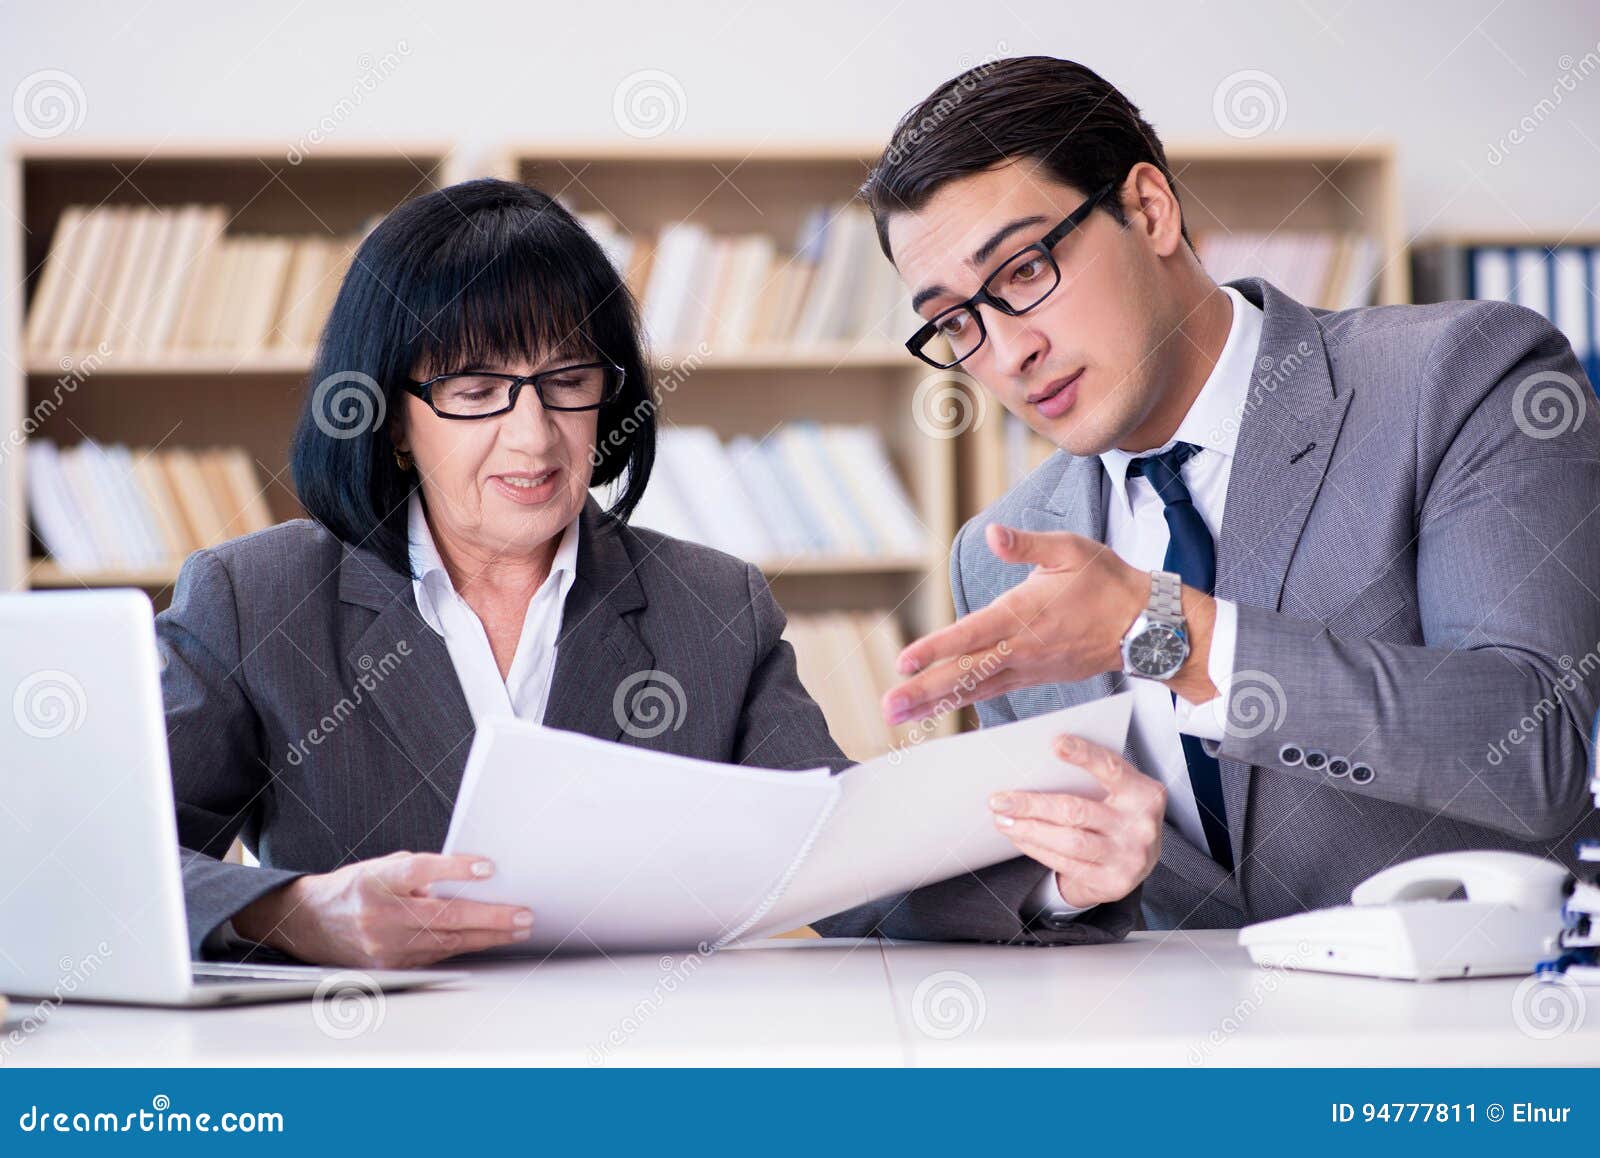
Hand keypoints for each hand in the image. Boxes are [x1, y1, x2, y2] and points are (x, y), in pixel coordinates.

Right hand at [232, 851, 533, 968]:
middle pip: (442, 916)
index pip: (419, 870)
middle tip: (523, 915)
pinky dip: (466, 948)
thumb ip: (422, 871)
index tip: (488, 867)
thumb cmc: (357, 887)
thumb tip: (471, 876)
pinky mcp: (390, 966)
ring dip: (487, 936)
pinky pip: (436, 956)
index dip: (454, 868)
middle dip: (490, 917)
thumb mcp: (384, 866)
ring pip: (445, 942)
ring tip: (517, 929)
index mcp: (378, 879)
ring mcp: (384, 945)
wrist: (312, 922)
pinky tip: (489, 941)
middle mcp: (379, 914)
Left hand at [882, 524, 1216, 724]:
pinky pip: (988, 692)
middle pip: (965, 673)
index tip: (904, 662)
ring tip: (897, 717)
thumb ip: (1026, 546)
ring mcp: (1025, 668)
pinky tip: (936, 709)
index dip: (937, 649)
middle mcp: (1020, 648)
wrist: (1145, 625)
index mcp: (1022, 615)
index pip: (972, 635)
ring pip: (973, 689)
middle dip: (924, 691)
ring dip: (934, 703)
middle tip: (888, 708)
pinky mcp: (1031, 677)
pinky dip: (960, 702)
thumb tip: (993, 534)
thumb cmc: (1106, 582)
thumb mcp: (1069, 550)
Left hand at [989, 733, 1164, 908]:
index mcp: (1144, 793)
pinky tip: (1019, 837)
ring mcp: (1128, 856)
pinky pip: (1065, 863)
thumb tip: (1037, 768)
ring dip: (1029, 829)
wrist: (1136, 864)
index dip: (1084, 755)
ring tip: (1003, 820)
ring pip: (1068, 840)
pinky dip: (1036, 848)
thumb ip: (1091, 779)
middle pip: (1076, 810)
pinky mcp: (1113, 882)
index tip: (1056, 743)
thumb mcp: (1118, 794)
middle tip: (1000, 800)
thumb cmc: (1118, 817)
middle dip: (1032, 804)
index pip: (1112, 769)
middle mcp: (1140, 825)